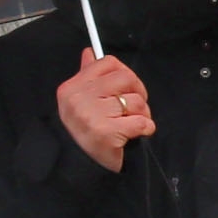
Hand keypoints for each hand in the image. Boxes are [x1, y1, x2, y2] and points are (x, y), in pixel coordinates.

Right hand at [55, 48, 154, 171]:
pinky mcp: (106, 133)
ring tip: (132, 123)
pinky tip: (137, 133)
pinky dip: (146, 127)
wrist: (81, 165)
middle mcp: (78, 99)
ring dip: (142, 113)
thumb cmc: (86, 131)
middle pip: (125, 78)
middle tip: (135, 107)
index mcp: (72, 87)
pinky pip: (140, 121)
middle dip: (138, 92)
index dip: (125, 74)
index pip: (107, 63)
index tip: (127, 87)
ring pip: (136, 101)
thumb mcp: (81, 101)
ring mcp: (91, 116)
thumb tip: (90, 52)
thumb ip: (88, 75)